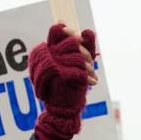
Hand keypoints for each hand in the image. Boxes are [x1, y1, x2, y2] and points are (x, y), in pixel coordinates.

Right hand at [29, 23, 97, 139]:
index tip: (80, 39)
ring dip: (88, 66)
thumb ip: (84, 47)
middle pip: (71, 42)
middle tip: (91, 64)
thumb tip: (88, 30)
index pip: (56, 31)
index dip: (68, 31)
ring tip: (92, 75)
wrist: (62, 109)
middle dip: (84, 52)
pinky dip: (87, 77)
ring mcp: (51, 64)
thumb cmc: (70, 85)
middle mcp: (47, 55)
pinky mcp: (57, 76)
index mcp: (48, 50)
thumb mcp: (79, 64)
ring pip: (76, 56)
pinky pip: (77, 70)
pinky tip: (92, 82)